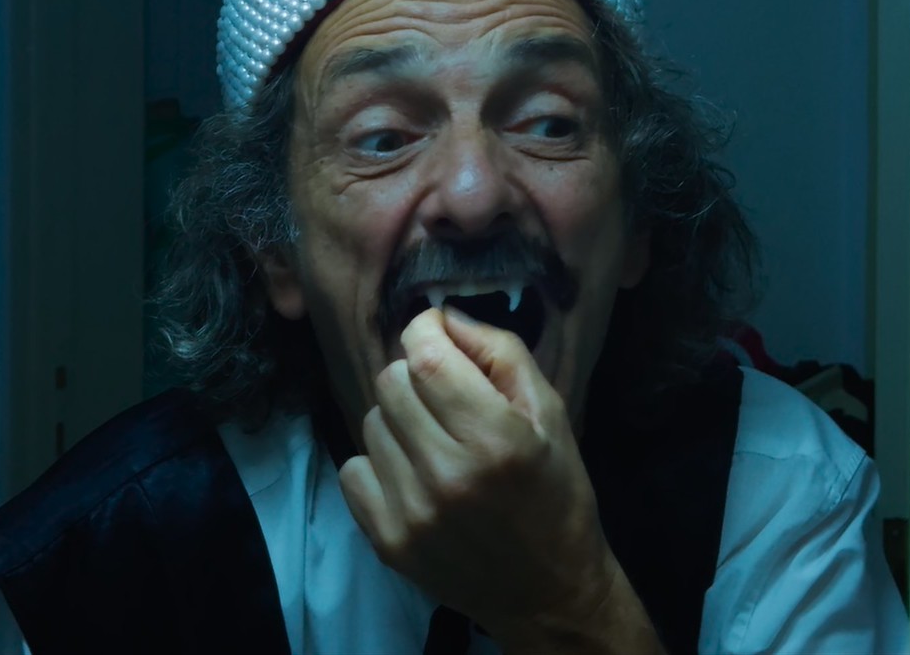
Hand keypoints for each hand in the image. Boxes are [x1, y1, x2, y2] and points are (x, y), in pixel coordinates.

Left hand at [337, 307, 653, 650]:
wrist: (548, 591)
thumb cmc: (557, 495)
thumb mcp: (552, 414)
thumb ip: (500, 353)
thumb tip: (443, 318)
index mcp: (494, 438)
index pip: (423, 356)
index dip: (425, 331)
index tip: (437, 336)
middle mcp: (446, 474)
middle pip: (391, 383)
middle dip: (417, 377)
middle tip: (446, 400)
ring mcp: (411, 512)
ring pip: (371, 423)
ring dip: (399, 421)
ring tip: (435, 444)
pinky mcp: (387, 541)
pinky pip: (353, 470)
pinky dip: (379, 465)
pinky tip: (413, 477)